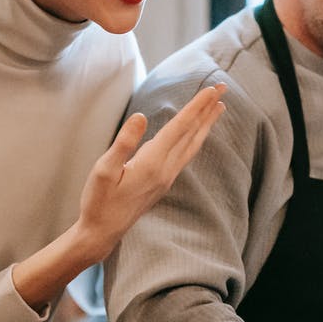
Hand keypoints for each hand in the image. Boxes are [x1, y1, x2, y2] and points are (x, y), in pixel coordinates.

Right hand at [12, 84, 225, 308]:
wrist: (103, 233)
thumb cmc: (99, 201)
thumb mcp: (104, 170)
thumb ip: (124, 142)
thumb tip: (141, 116)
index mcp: (152, 163)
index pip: (180, 127)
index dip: (196, 106)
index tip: (212, 90)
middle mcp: (166, 170)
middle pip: (193, 133)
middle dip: (208, 110)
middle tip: (223, 88)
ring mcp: (167, 177)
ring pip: (192, 144)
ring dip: (206, 124)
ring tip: (219, 108)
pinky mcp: (163, 182)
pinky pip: (186, 154)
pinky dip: (196, 138)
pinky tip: (197, 134)